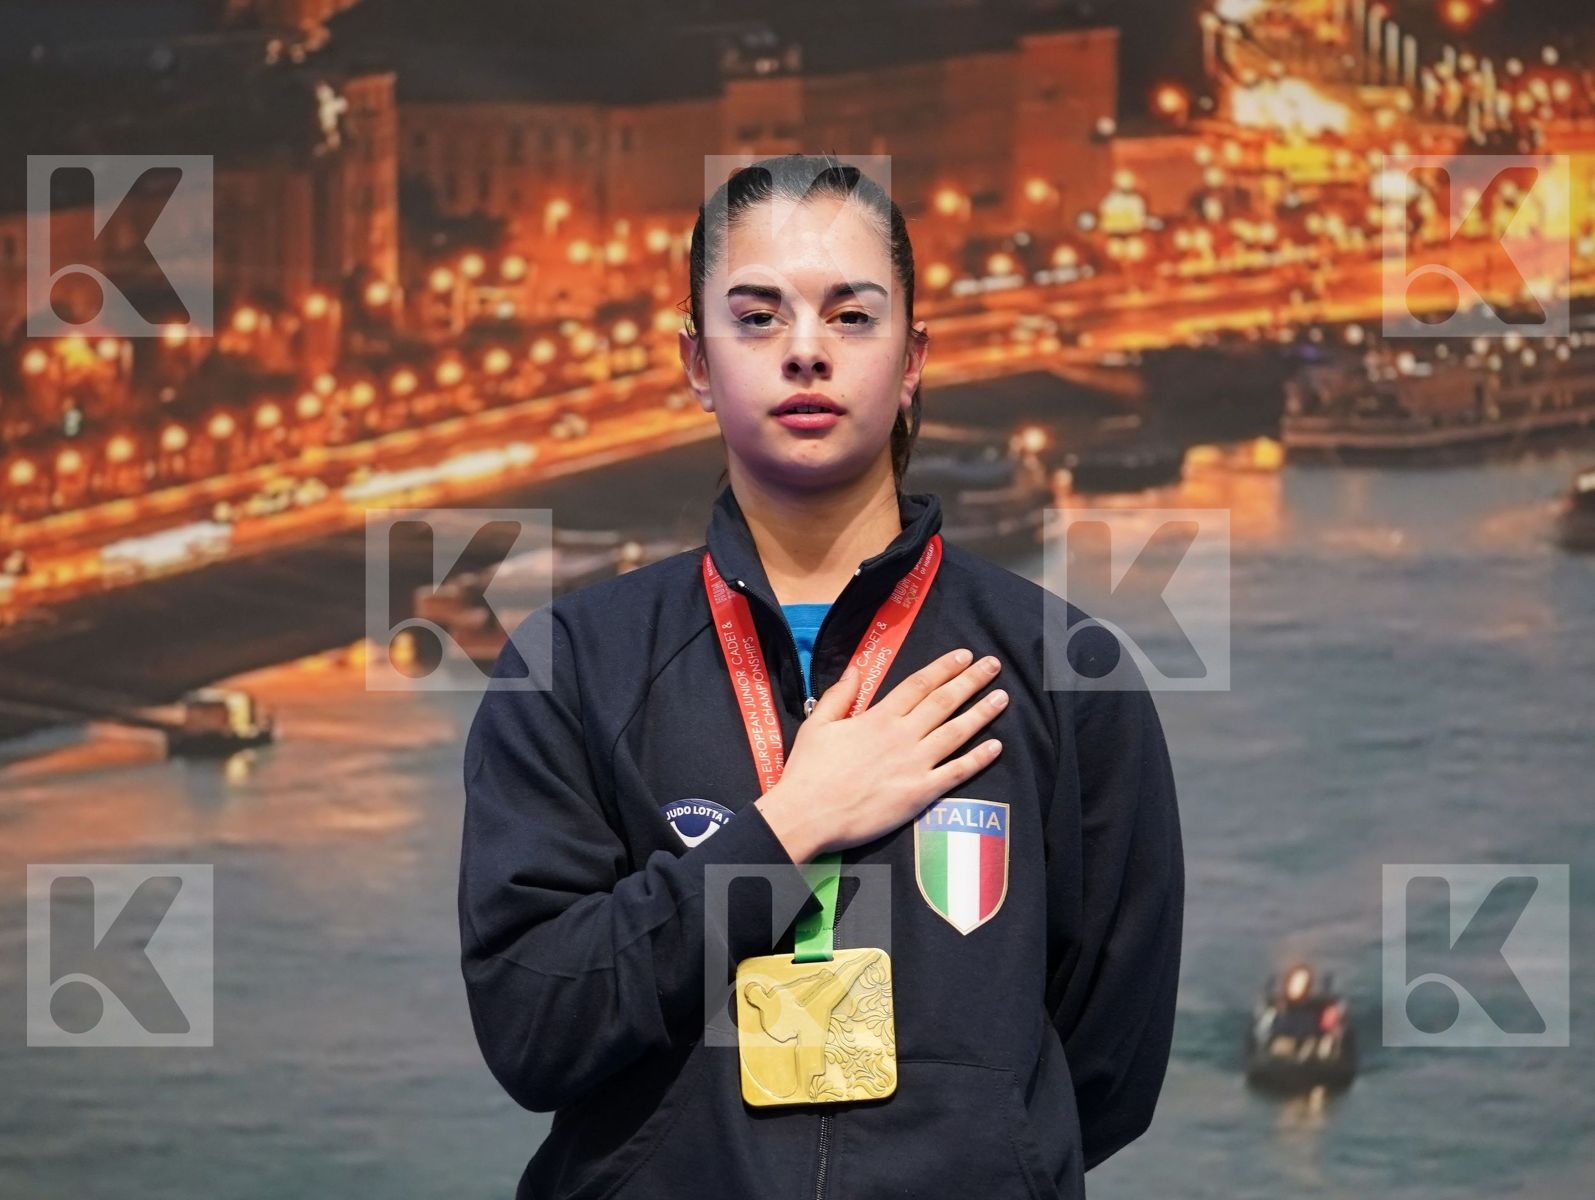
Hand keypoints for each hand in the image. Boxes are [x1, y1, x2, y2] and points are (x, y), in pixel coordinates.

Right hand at [755, 648, 1005, 861]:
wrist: (808, 813)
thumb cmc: (808, 771)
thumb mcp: (817, 724)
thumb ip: (839, 695)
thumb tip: (856, 669)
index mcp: (878, 717)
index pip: (919, 684)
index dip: (944, 668)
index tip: (964, 655)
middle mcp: (902, 735)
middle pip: (944, 701)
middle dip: (971, 681)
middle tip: (994, 665)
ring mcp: (914, 764)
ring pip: (956, 732)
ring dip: (982, 713)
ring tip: (1003, 697)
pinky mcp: (920, 793)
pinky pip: (956, 772)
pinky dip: (979, 759)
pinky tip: (997, 746)